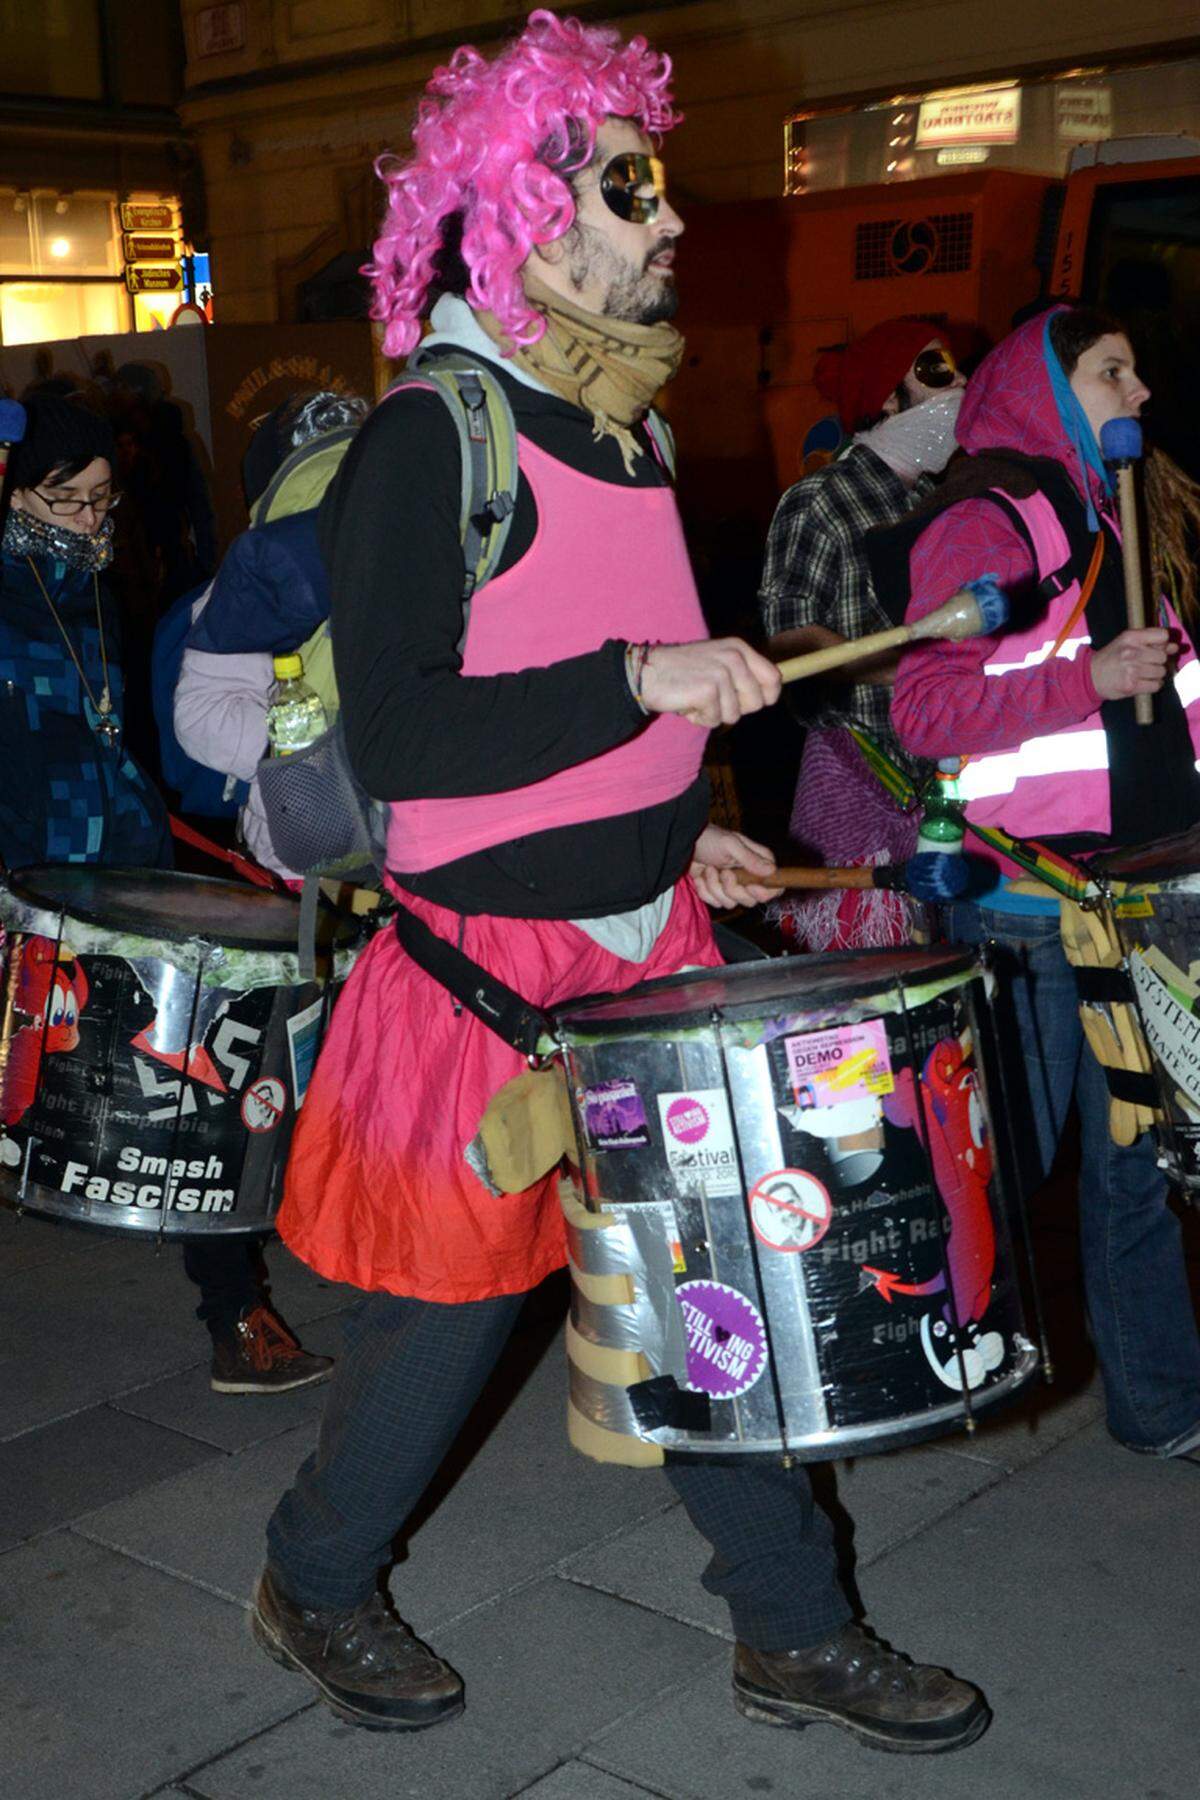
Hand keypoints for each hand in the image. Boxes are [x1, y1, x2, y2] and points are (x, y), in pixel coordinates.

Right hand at [640, 638, 781, 727]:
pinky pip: (715, 720)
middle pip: (758, 702)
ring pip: (735, 715)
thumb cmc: (681, 672)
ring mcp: (722, 673)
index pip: (774, 678)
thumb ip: (742, 675)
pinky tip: (687, 704)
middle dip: (736, 708)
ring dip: (714, 714)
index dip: (766, 697)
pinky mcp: (709, 690)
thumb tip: (767, 697)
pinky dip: (700, 718)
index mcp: (739, 648)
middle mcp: (734, 658)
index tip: (747, 702)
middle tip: (712, 698)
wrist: (646, 672)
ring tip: (695, 698)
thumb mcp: (717, 662)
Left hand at [689, 824, 783, 908]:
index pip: (774, 887)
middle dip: (734, 889)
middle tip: (724, 873)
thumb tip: (772, 871)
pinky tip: (701, 876)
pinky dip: (705, 890)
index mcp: (758, 863)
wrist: (685, 842)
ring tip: (709, 869)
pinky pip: (715, 903)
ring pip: (731, 903)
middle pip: (752, 900)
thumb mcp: (730, 844)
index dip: (765, 892)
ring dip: (715, 887)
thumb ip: (750, 859)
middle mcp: (748, 877)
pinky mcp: (716, 892)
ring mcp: (732, 886)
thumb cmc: (709, 838)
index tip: (751, 886)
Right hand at [1089, 628, 1177, 701]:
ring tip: (1143, 674)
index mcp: (1131, 637)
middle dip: (1158, 662)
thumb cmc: (1111, 658)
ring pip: (1161, 672)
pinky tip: (1144, 682)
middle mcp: (1131, 652)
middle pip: (1163, 656)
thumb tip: (1175, 647)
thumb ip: (1151, 642)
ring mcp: (1132, 670)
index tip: (1156, 649)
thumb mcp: (1126, 642)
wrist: (1090, 677)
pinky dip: (1153, 685)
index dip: (1163, 644)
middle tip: (1146, 664)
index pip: (1162, 636)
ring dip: (1156, 674)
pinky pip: (1156, 685)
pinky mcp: (1132, 686)